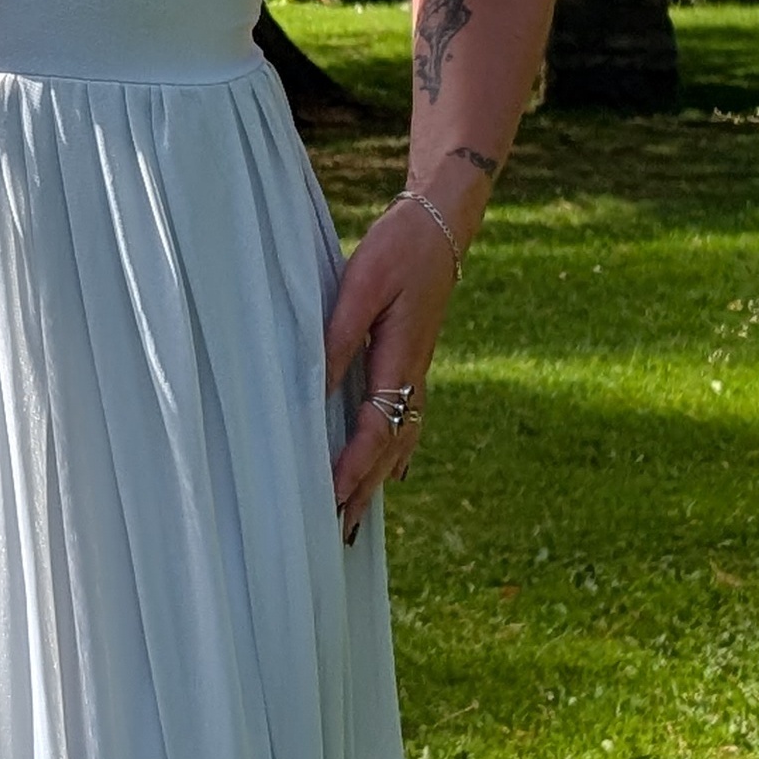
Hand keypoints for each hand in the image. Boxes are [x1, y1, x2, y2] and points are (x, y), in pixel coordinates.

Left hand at [323, 197, 459, 543]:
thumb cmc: (397, 248)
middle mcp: (413, 373)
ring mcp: (417, 369)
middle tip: (341, 533)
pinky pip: (407, 419)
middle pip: (391, 446)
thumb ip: (338, 335)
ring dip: (378, 477)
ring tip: (358, 514)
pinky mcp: (413, 359)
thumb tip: (317, 385)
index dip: (352, 466)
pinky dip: (396, 451)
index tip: (329, 497)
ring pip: (401, 438)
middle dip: (365, 489)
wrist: (441, 225)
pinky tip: (392, 470)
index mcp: (400, 358)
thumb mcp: (361, 284)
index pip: (375, 428)